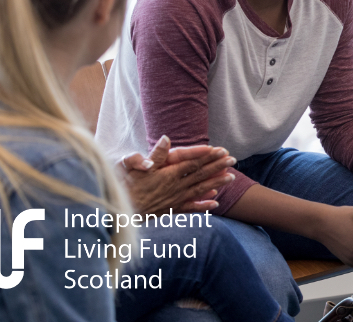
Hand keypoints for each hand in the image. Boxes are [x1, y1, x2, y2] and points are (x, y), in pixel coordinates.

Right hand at [119, 135, 236, 215]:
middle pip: (200, 175)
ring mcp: (174, 199)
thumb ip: (153, 154)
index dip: (208, 156)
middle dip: (217, 167)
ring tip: (231, 178)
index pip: (192, 163)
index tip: (221, 150)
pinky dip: (203, 206)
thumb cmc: (124, 187)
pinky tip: (215, 204)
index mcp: (167, 175)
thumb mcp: (134, 167)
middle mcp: (174, 187)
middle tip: (233, 160)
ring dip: (216, 184)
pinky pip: (190, 208)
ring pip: (199, 190)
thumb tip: (165, 138)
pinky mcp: (171, 210)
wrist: (119, 213)